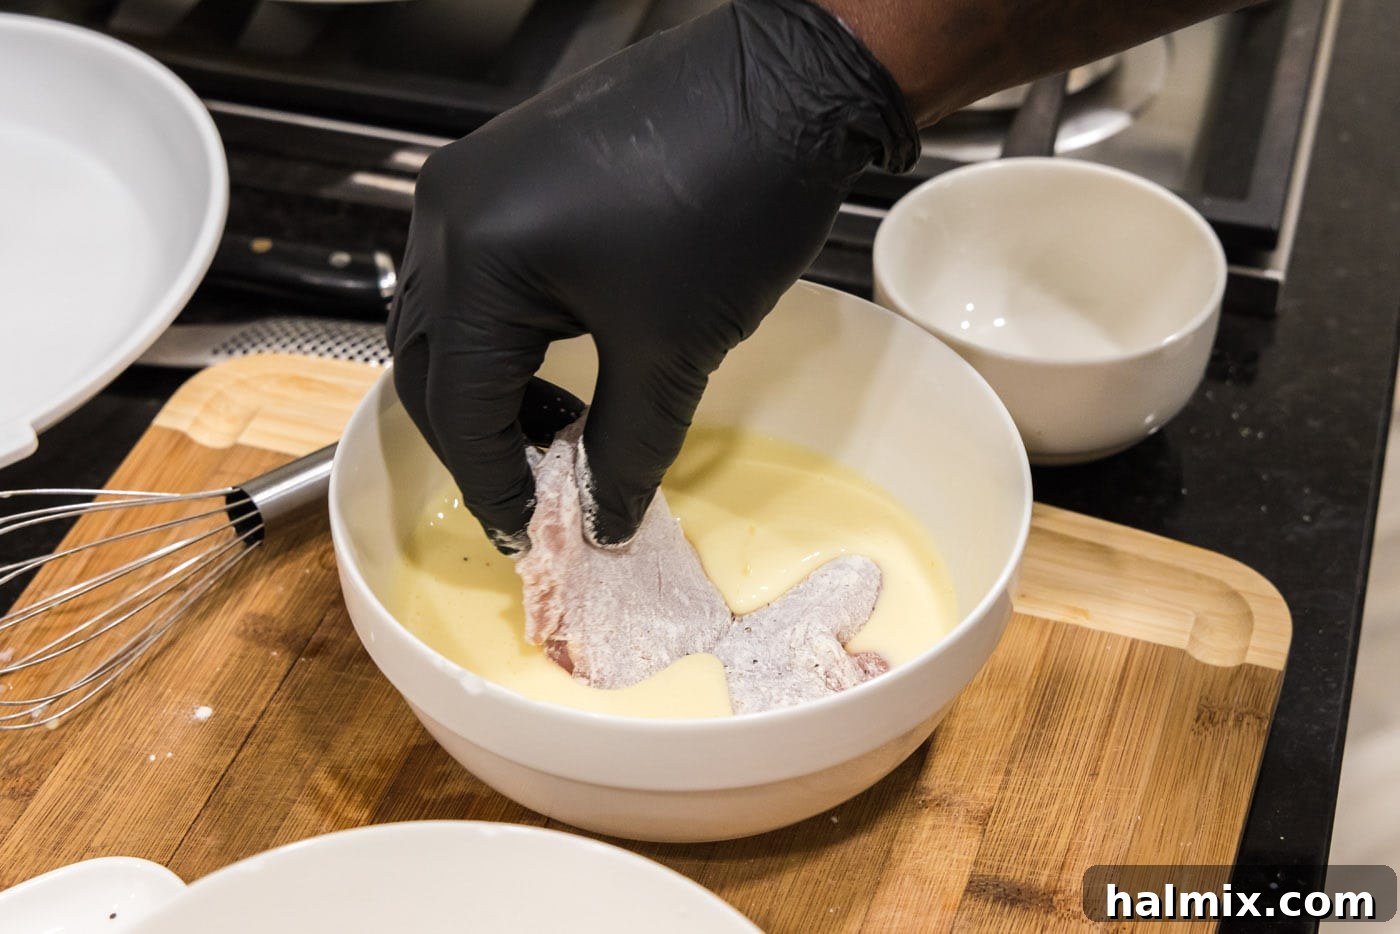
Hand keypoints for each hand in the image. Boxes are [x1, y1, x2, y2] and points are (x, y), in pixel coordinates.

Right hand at [387, 0, 916, 552]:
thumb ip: (626, 449)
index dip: (492, 481)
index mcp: (478, 256)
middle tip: (536, 490)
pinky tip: (560, 365)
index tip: (528, 531)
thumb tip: (603, 517)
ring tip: (559, 432)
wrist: (786, 88)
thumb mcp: (674, 349)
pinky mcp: (506, 170)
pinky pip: (474, 274)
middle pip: (429, 361)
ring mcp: (473, 182)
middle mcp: (449, 212)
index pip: (458, 402)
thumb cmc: (733, 201)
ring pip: (445, 317)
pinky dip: (503, 335)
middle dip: (478, 438)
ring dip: (488, 386)